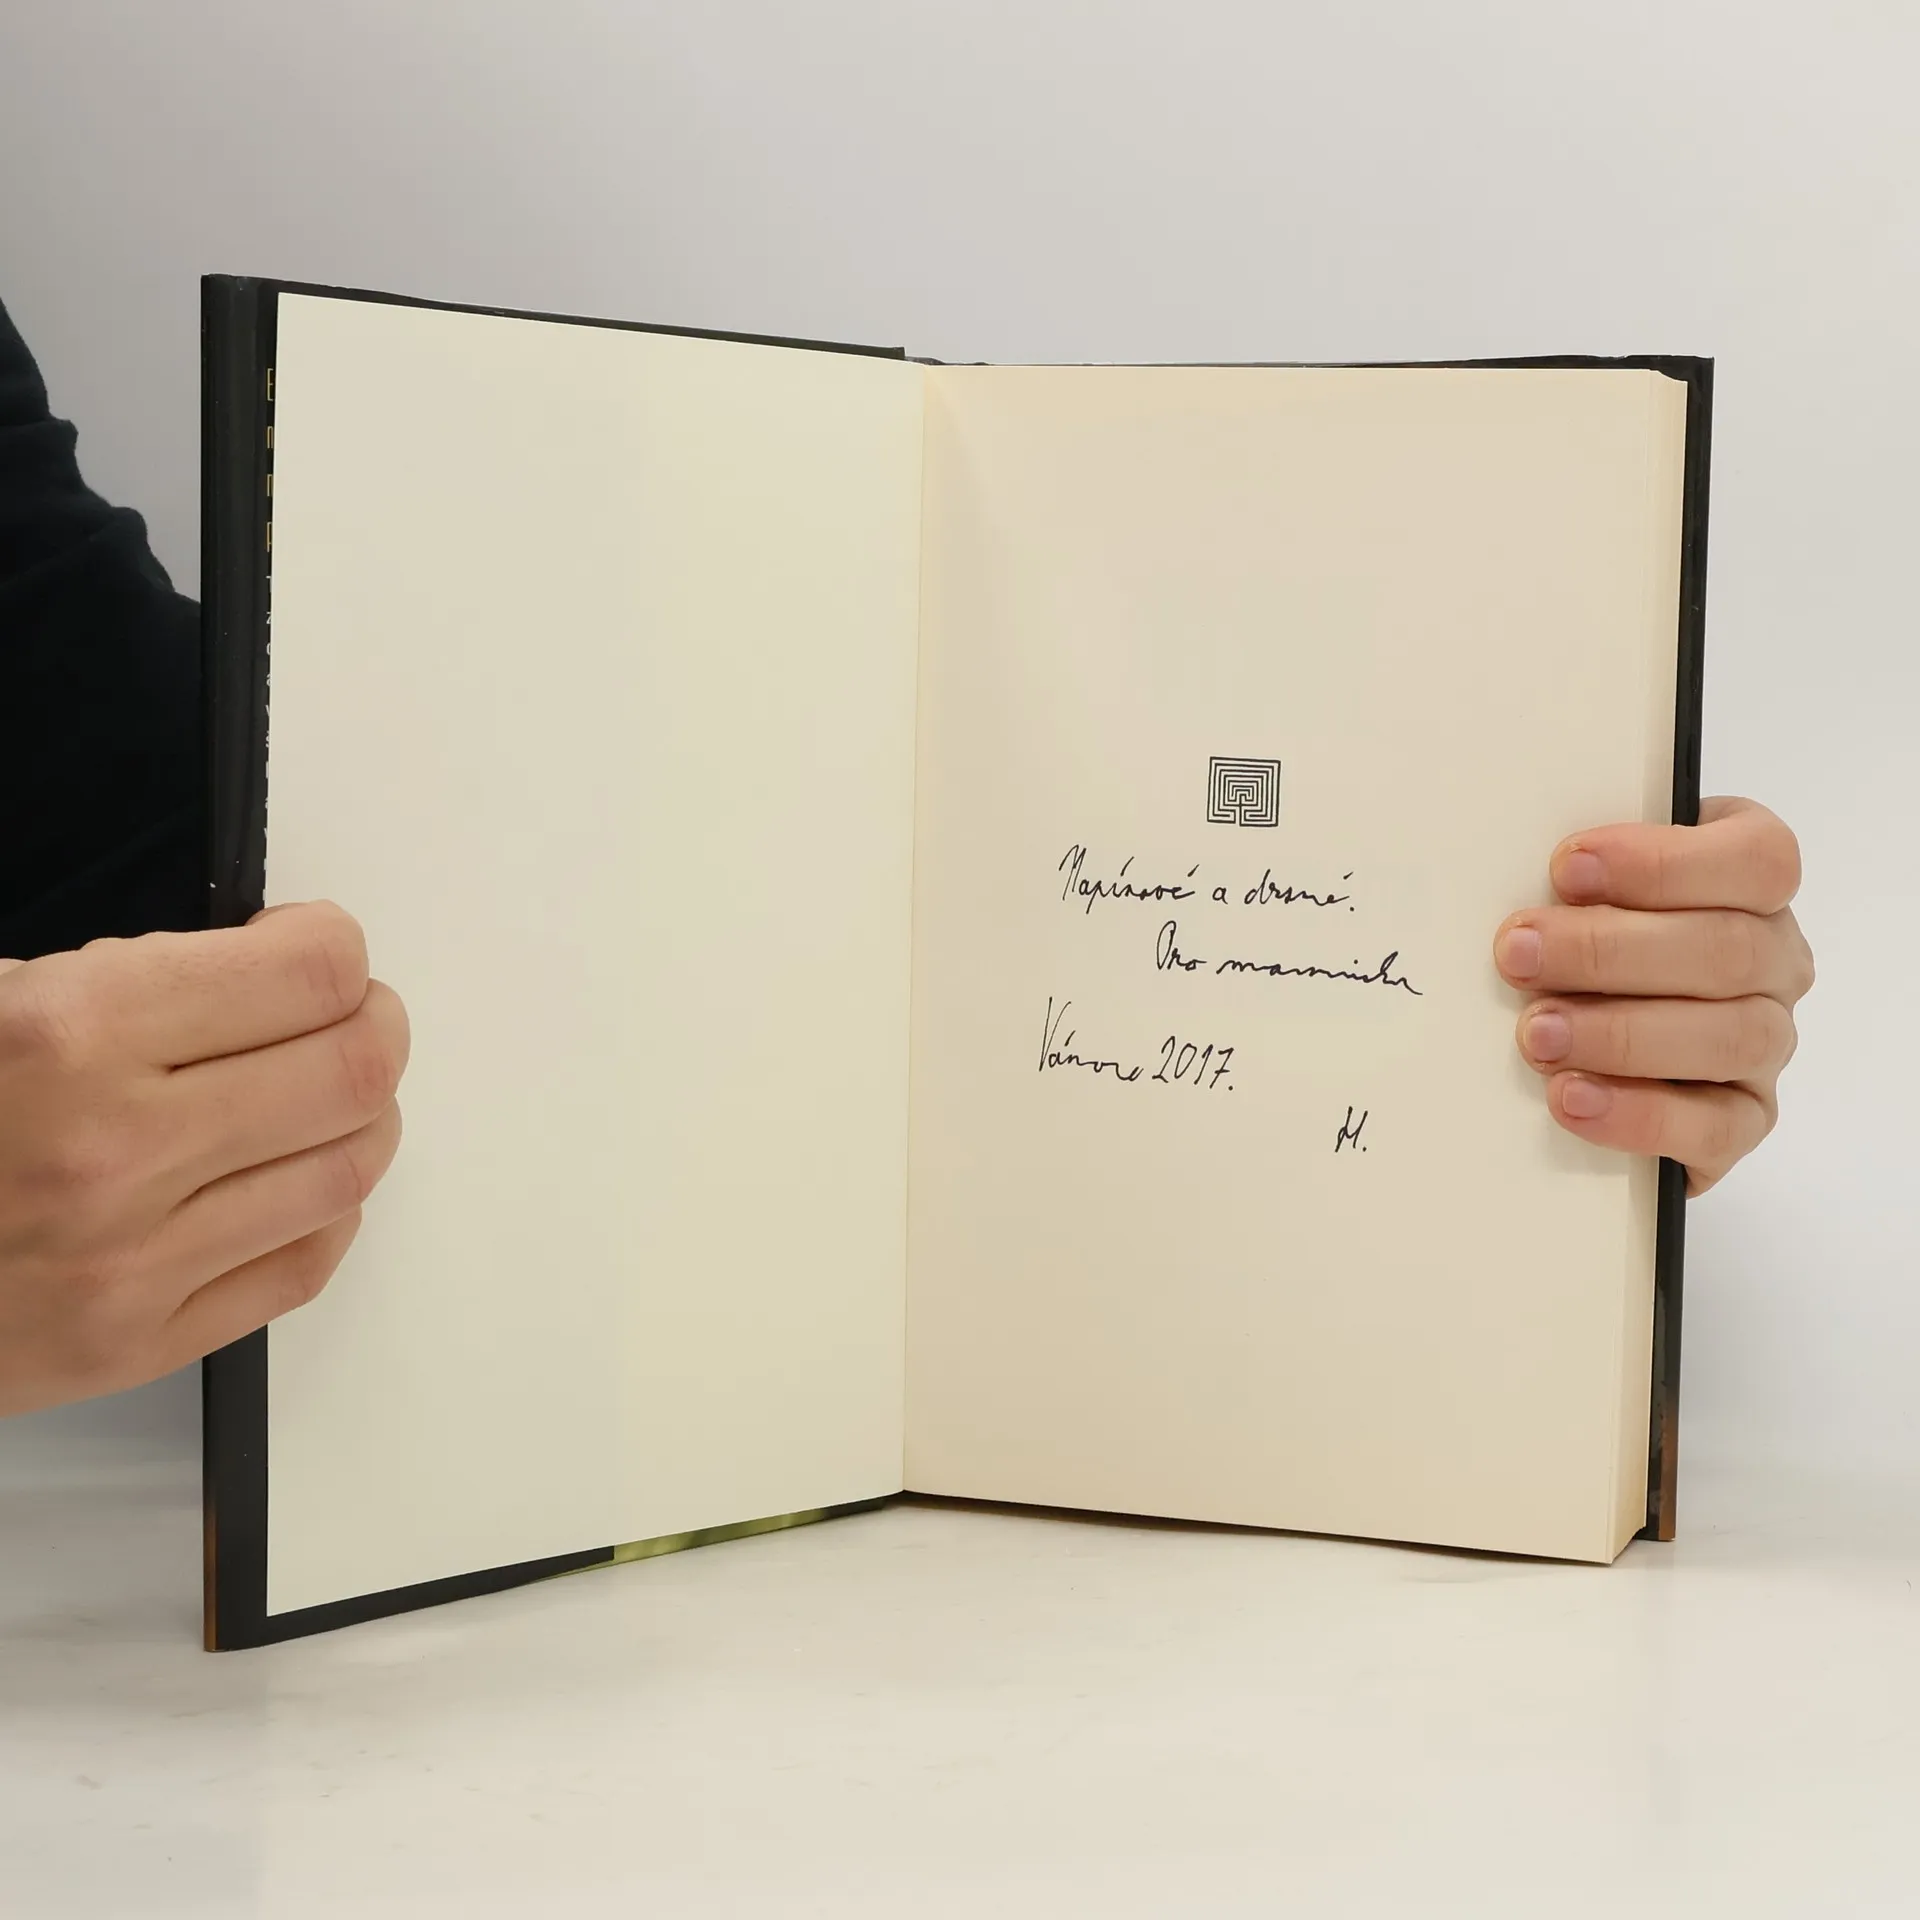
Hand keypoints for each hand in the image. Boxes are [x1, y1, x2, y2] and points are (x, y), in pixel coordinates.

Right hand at [0, 903, 408, 1416]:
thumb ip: (130, 975)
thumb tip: (267, 959)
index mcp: (71, 1035)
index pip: (311, 975)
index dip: (333, 948)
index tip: (313, 946)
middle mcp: (116, 1152)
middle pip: (354, 1070)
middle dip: (372, 1024)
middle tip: (351, 1012)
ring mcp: (132, 1265)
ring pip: (348, 1170)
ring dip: (364, 1115)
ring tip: (329, 1090)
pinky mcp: (134, 1347)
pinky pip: (303, 1268)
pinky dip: (327, 1209)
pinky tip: (296, 1176)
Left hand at [1494, 798, 1812, 1195]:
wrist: (1599, 1036)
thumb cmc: (1590, 936)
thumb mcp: (1586, 887)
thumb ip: (1577, 875)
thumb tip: (1504, 863)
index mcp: (1752, 881)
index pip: (1756, 858)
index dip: (1663, 862)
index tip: (1566, 868)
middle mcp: (1775, 960)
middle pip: (1727, 950)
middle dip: (1607, 952)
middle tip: (1517, 956)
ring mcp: (1768, 1041)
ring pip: (1729, 1037)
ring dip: (1620, 1035)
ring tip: (1537, 1035)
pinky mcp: (1744, 1118)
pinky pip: (1715, 1127)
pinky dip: (1638, 1115)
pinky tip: (1571, 1099)